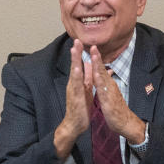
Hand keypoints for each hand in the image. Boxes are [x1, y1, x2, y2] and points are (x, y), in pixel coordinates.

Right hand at [54, 41, 92, 158]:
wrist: (75, 124)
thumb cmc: (80, 108)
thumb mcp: (85, 90)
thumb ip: (87, 78)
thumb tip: (90, 67)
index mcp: (78, 82)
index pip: (79, 65)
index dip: (79, 54)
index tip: (80, 41)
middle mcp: (74, 84)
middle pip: (75, 65)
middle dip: (75, 53)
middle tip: (76, 40)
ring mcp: (73, 90)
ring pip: (74, 73)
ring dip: (74, 61)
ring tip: (74, 50)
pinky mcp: (75, 97)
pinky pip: (76, 85)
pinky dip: (77, 76)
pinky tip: (77, 69)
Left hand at [88, 46, 146, 144]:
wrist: (125, 123)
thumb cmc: (117, 110)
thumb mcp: (110, 95)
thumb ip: (108, 86)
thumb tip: (107, 78)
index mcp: (108, 85)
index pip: (101, 70)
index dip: (96, 59)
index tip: (92, 48)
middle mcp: (110, 86)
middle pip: (102, 69)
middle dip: (97, 57)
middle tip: (93, 45)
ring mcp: (110, 92)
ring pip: (103, 76)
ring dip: (98, 65)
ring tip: (94, 54)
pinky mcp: (109, 100)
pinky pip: (103, 89)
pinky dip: (100, 81)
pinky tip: (96, 75)